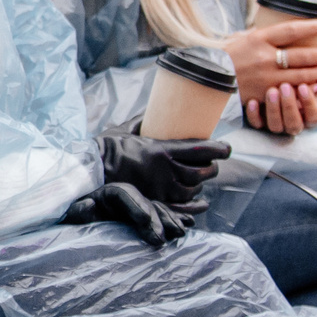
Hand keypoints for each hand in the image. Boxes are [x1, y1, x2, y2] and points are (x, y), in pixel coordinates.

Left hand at [59, 181, 194, 245]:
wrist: (71, 233)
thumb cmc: (70, 221)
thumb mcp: (70, 216)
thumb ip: (78, 212)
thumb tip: (90, 206)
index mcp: (104, 193)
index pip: (123, 193)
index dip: (136, 205)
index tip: (145, 221)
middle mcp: (122, 199)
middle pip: (143, 202)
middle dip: (156, 218)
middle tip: (164, 237)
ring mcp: (133, 208)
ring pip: (155, 209)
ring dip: (170, 220)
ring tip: (181, 232)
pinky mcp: (140, 220)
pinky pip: (160, 217)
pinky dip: (173, 220)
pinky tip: (188, 224)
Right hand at [99, 133, 227, 206]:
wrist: (89, 171)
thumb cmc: (105, 148)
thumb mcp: (126, 129)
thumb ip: (143, 122)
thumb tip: (154, 111)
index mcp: (161, 150)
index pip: (199, 150)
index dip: (218, 149)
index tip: (227, 149)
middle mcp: (164, 171)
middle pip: (201, 172)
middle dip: (211, 168)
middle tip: (213, 164)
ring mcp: (160, 189)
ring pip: (193, 189)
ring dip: (201, 184)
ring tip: (201, 179)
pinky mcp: (154, 202)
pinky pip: (182, 206)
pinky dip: (194, 205)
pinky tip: (201, 202)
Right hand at [222, 18, 316, 103]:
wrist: (208, 78)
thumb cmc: (225, 56)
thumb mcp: (241, 38)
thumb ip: (262, 35)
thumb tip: (283, 30)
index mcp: (258, 39)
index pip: (291, 30)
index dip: (310, 28)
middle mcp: (264, 57)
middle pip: (300, 54)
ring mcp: (265, 77)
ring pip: (300, 75)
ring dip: (316, 72)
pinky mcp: (264, 93)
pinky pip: (290, 91)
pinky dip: (304, 89)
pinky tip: (313, 86)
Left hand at [247, 80, 316, 133]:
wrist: (276, 82)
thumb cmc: (299, 80)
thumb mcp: (309, 80)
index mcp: (310, 117)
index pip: (314, 116)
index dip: (309, 102)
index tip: (303, 86)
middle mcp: (294, 124)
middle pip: (294, 124)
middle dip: (289, 105)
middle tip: (285, 86)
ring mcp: (277, 125)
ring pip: (275, 126)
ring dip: (273, 109)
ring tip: (271, 90)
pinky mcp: (260, 123)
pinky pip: (256, 124)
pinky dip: (253, 114)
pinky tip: (252, 101)